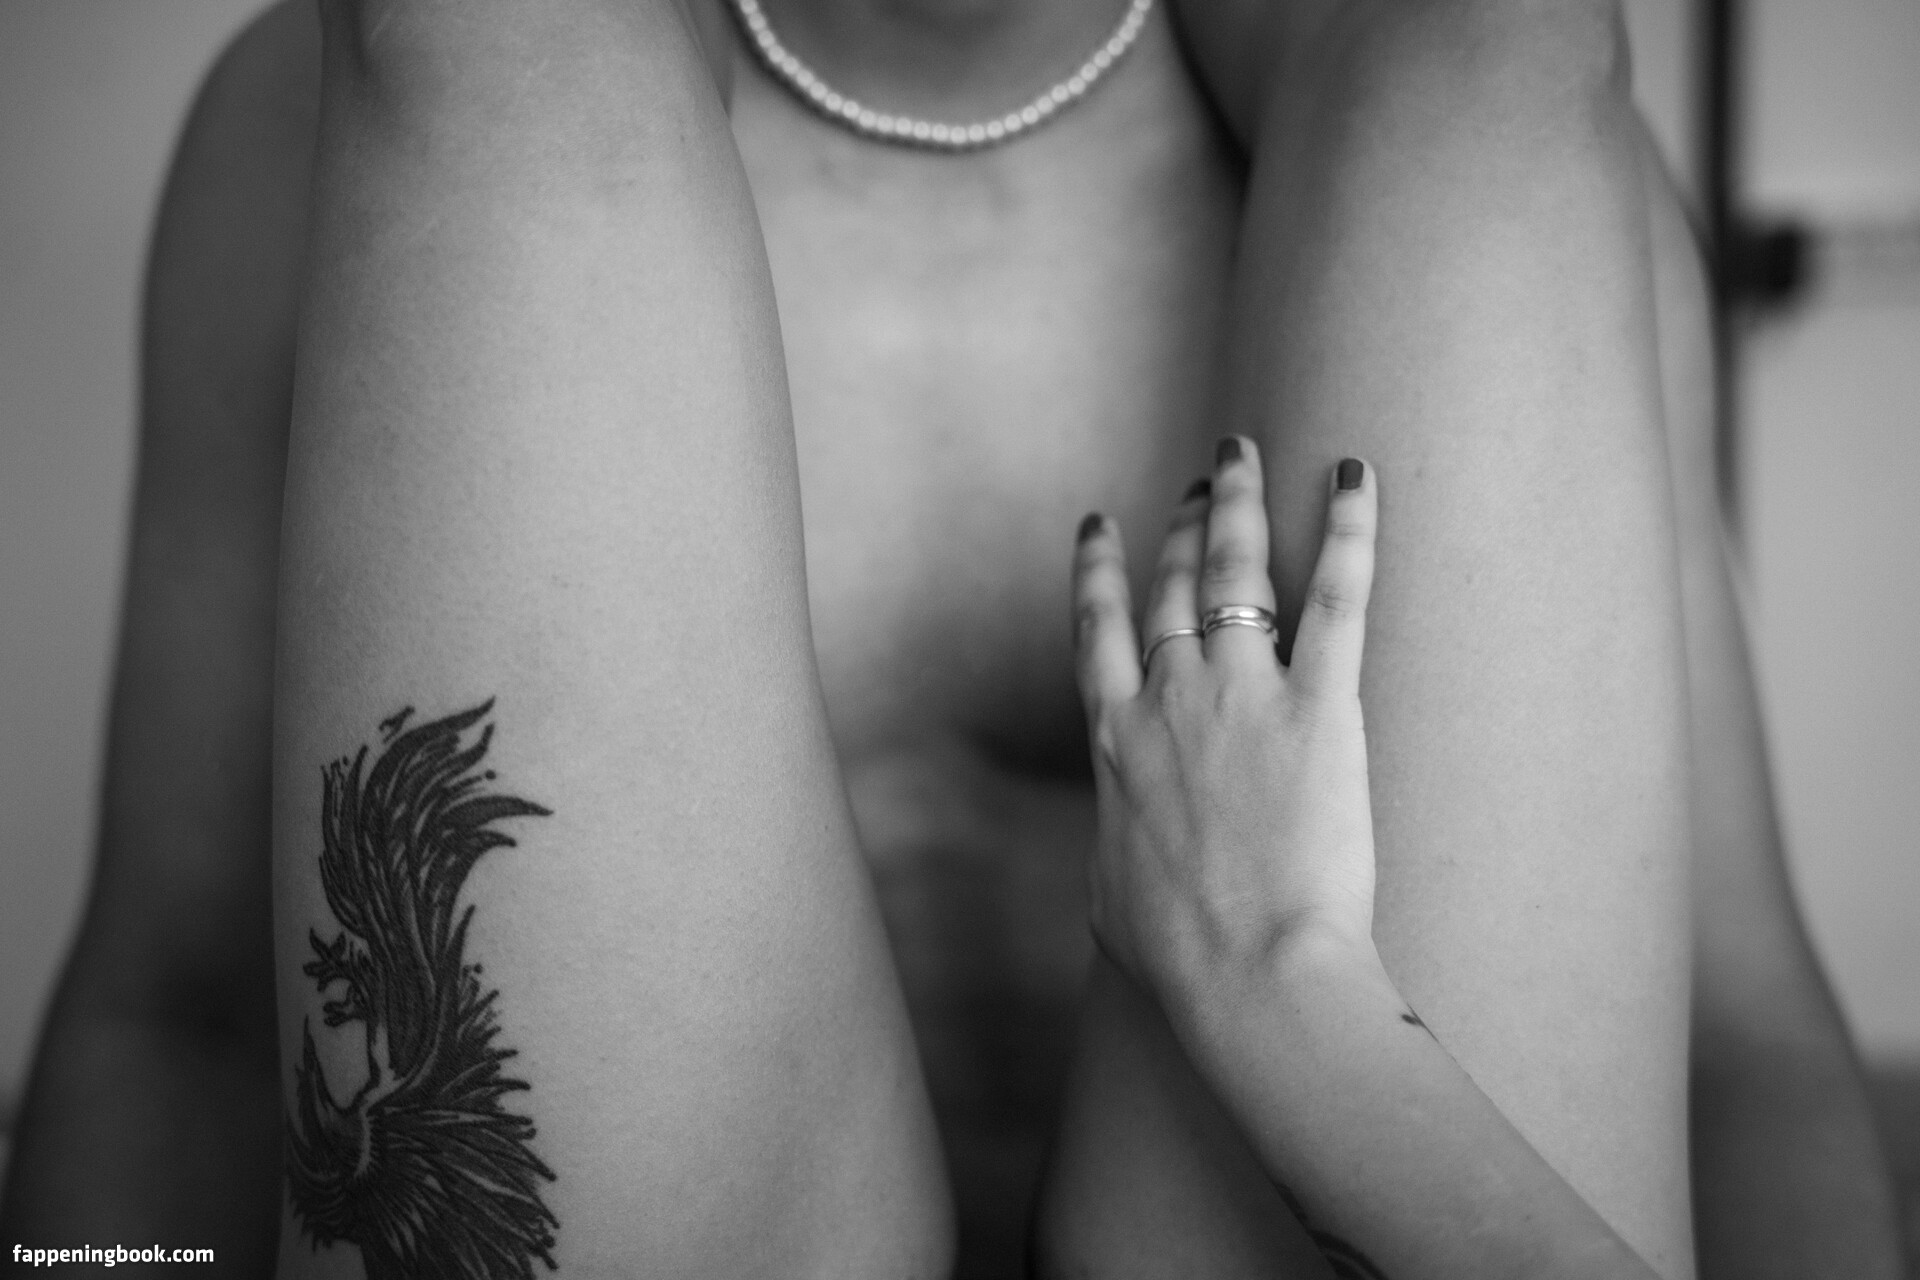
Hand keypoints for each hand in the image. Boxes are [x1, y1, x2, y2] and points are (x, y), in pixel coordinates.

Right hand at [1071, 439, 1380, 1011]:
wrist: (1250, 971)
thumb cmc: (1180, 954)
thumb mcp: (1108, 896)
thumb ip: (1113, 845)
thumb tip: (1119, 851)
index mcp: (1116, 740)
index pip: (1099, 628)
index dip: (1100, 568)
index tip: (1105, 524)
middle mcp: (1170, 698)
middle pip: (1169, 584)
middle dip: (1182, 524)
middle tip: (1199, 483)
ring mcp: (1242, 694)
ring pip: (1235, 570)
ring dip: (1236, 505)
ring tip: (1240, 457)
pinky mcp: (1319, 706)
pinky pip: (1338, 597)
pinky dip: (1347, 529)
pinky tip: (1355, 473)